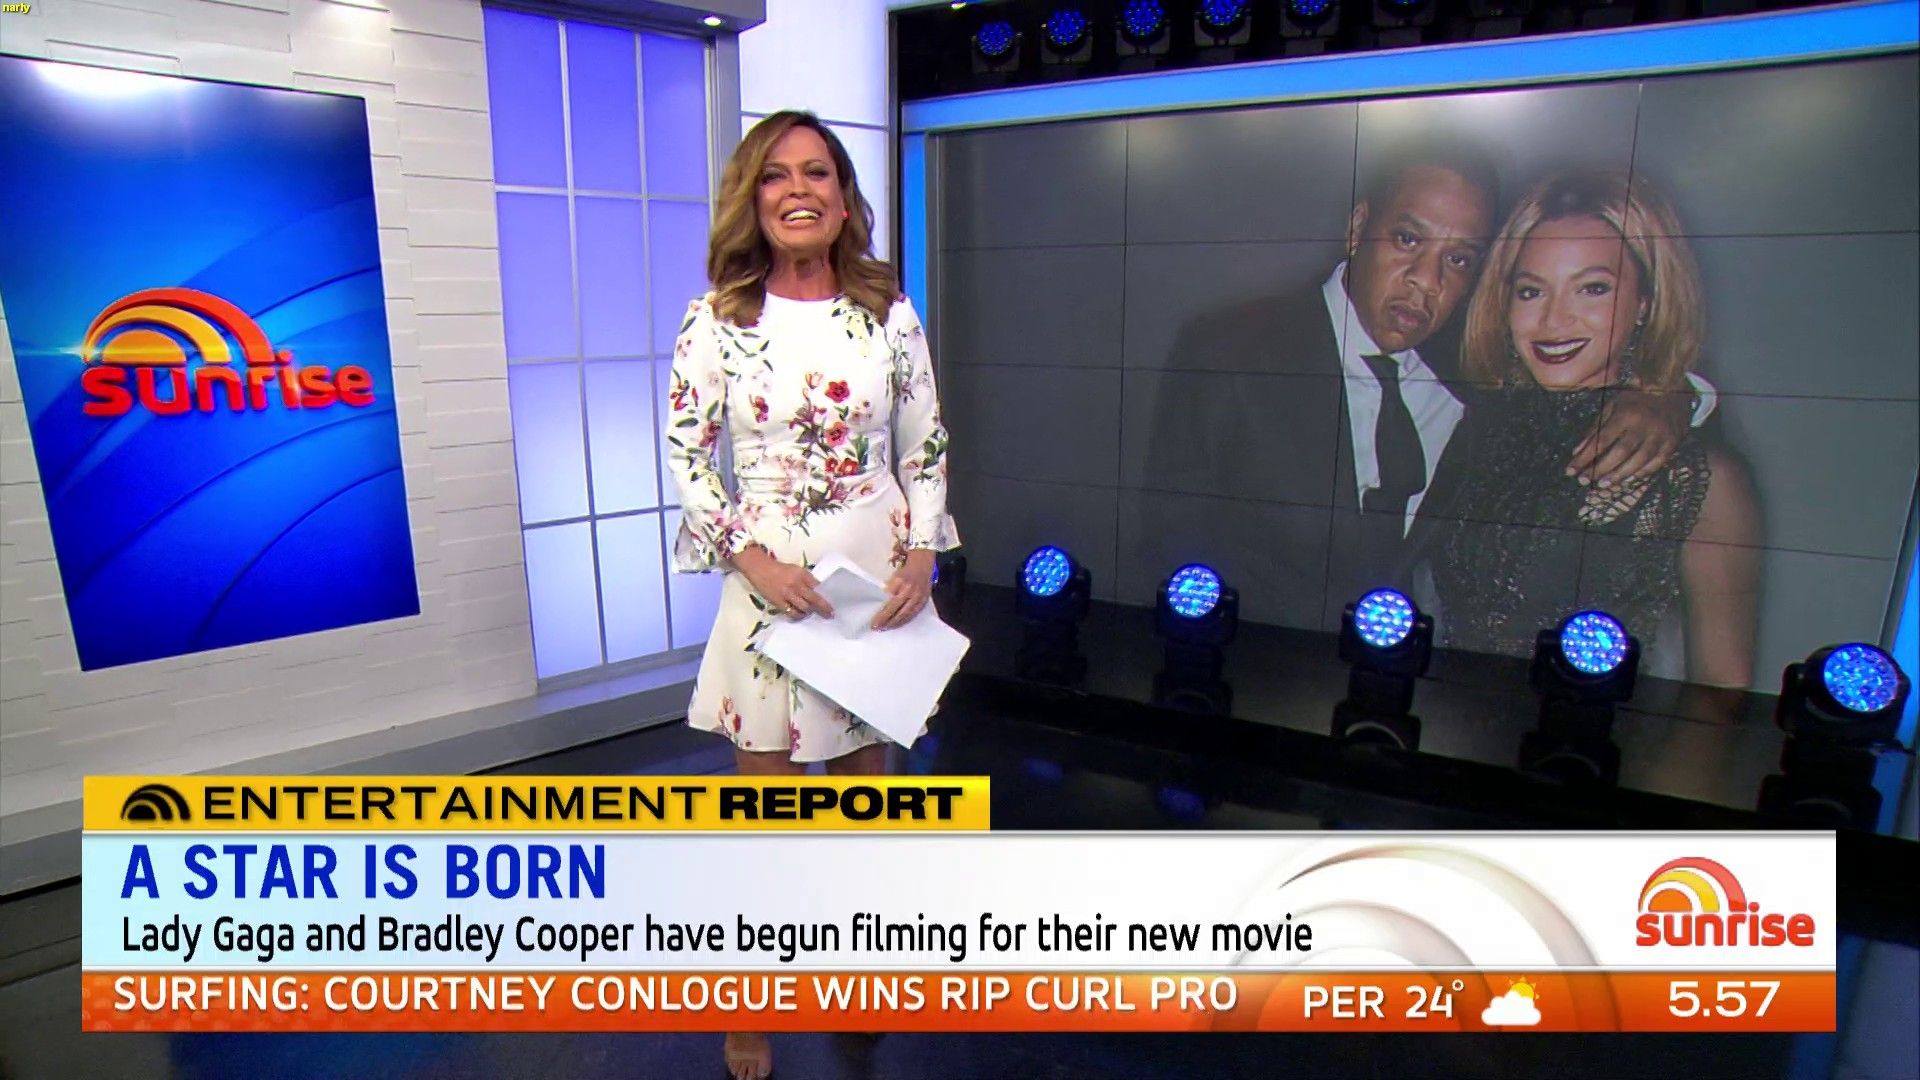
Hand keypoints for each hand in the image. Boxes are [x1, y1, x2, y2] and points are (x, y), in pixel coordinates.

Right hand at [733, 546, 832, 619]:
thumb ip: (807, 580)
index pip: (819, 587)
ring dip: (810, 612)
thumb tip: (818, 591)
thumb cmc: (779, 569)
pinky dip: (798, 615)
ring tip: (813, 614)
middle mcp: (796, 584)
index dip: (827, 596)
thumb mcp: (796, 570)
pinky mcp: (778, 602)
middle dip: (824, 608)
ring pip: (804, 607)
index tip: (834, 603)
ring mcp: (787, 594)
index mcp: (802, 574)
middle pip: (814, 599)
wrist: (759, 568)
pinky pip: (792, 613)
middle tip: (830, 614)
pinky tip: (800, 615)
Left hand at [871, 550, 935, 630]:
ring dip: (896, 623)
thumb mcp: (894, 576)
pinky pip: (914, 614)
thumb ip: (889, 590)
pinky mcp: (924, 601)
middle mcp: (911, 592)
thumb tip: (881, 605)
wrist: (923, 563)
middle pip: (898, 612)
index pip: (890, 604)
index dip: (882, 615)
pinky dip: (906, 620)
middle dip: (888, 622)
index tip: (874, 623)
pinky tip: (899, 624)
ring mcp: (919, 597)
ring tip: (887, 628)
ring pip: (907, 615)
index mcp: (901, 584)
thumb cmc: (905, 570)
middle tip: (878, 628)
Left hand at [1565, 384, 1689, 488]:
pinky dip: (1640, 474)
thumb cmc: (1636, 399)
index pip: (1601, 441)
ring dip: (1619, 476)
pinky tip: (1627, 479)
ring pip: (1639, 462)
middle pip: (1620, 453)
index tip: (1570, 470)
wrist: (1673, 390)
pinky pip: (1656, 464)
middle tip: (1584, 480)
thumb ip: (1595, 428)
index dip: (1585, 458)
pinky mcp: (1673, 443)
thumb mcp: (1612, 406)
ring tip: (1602, 485)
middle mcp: (1645, 426)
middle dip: (1600, 469)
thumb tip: (1577, 452)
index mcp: (1627, 415)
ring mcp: (1661, 436)